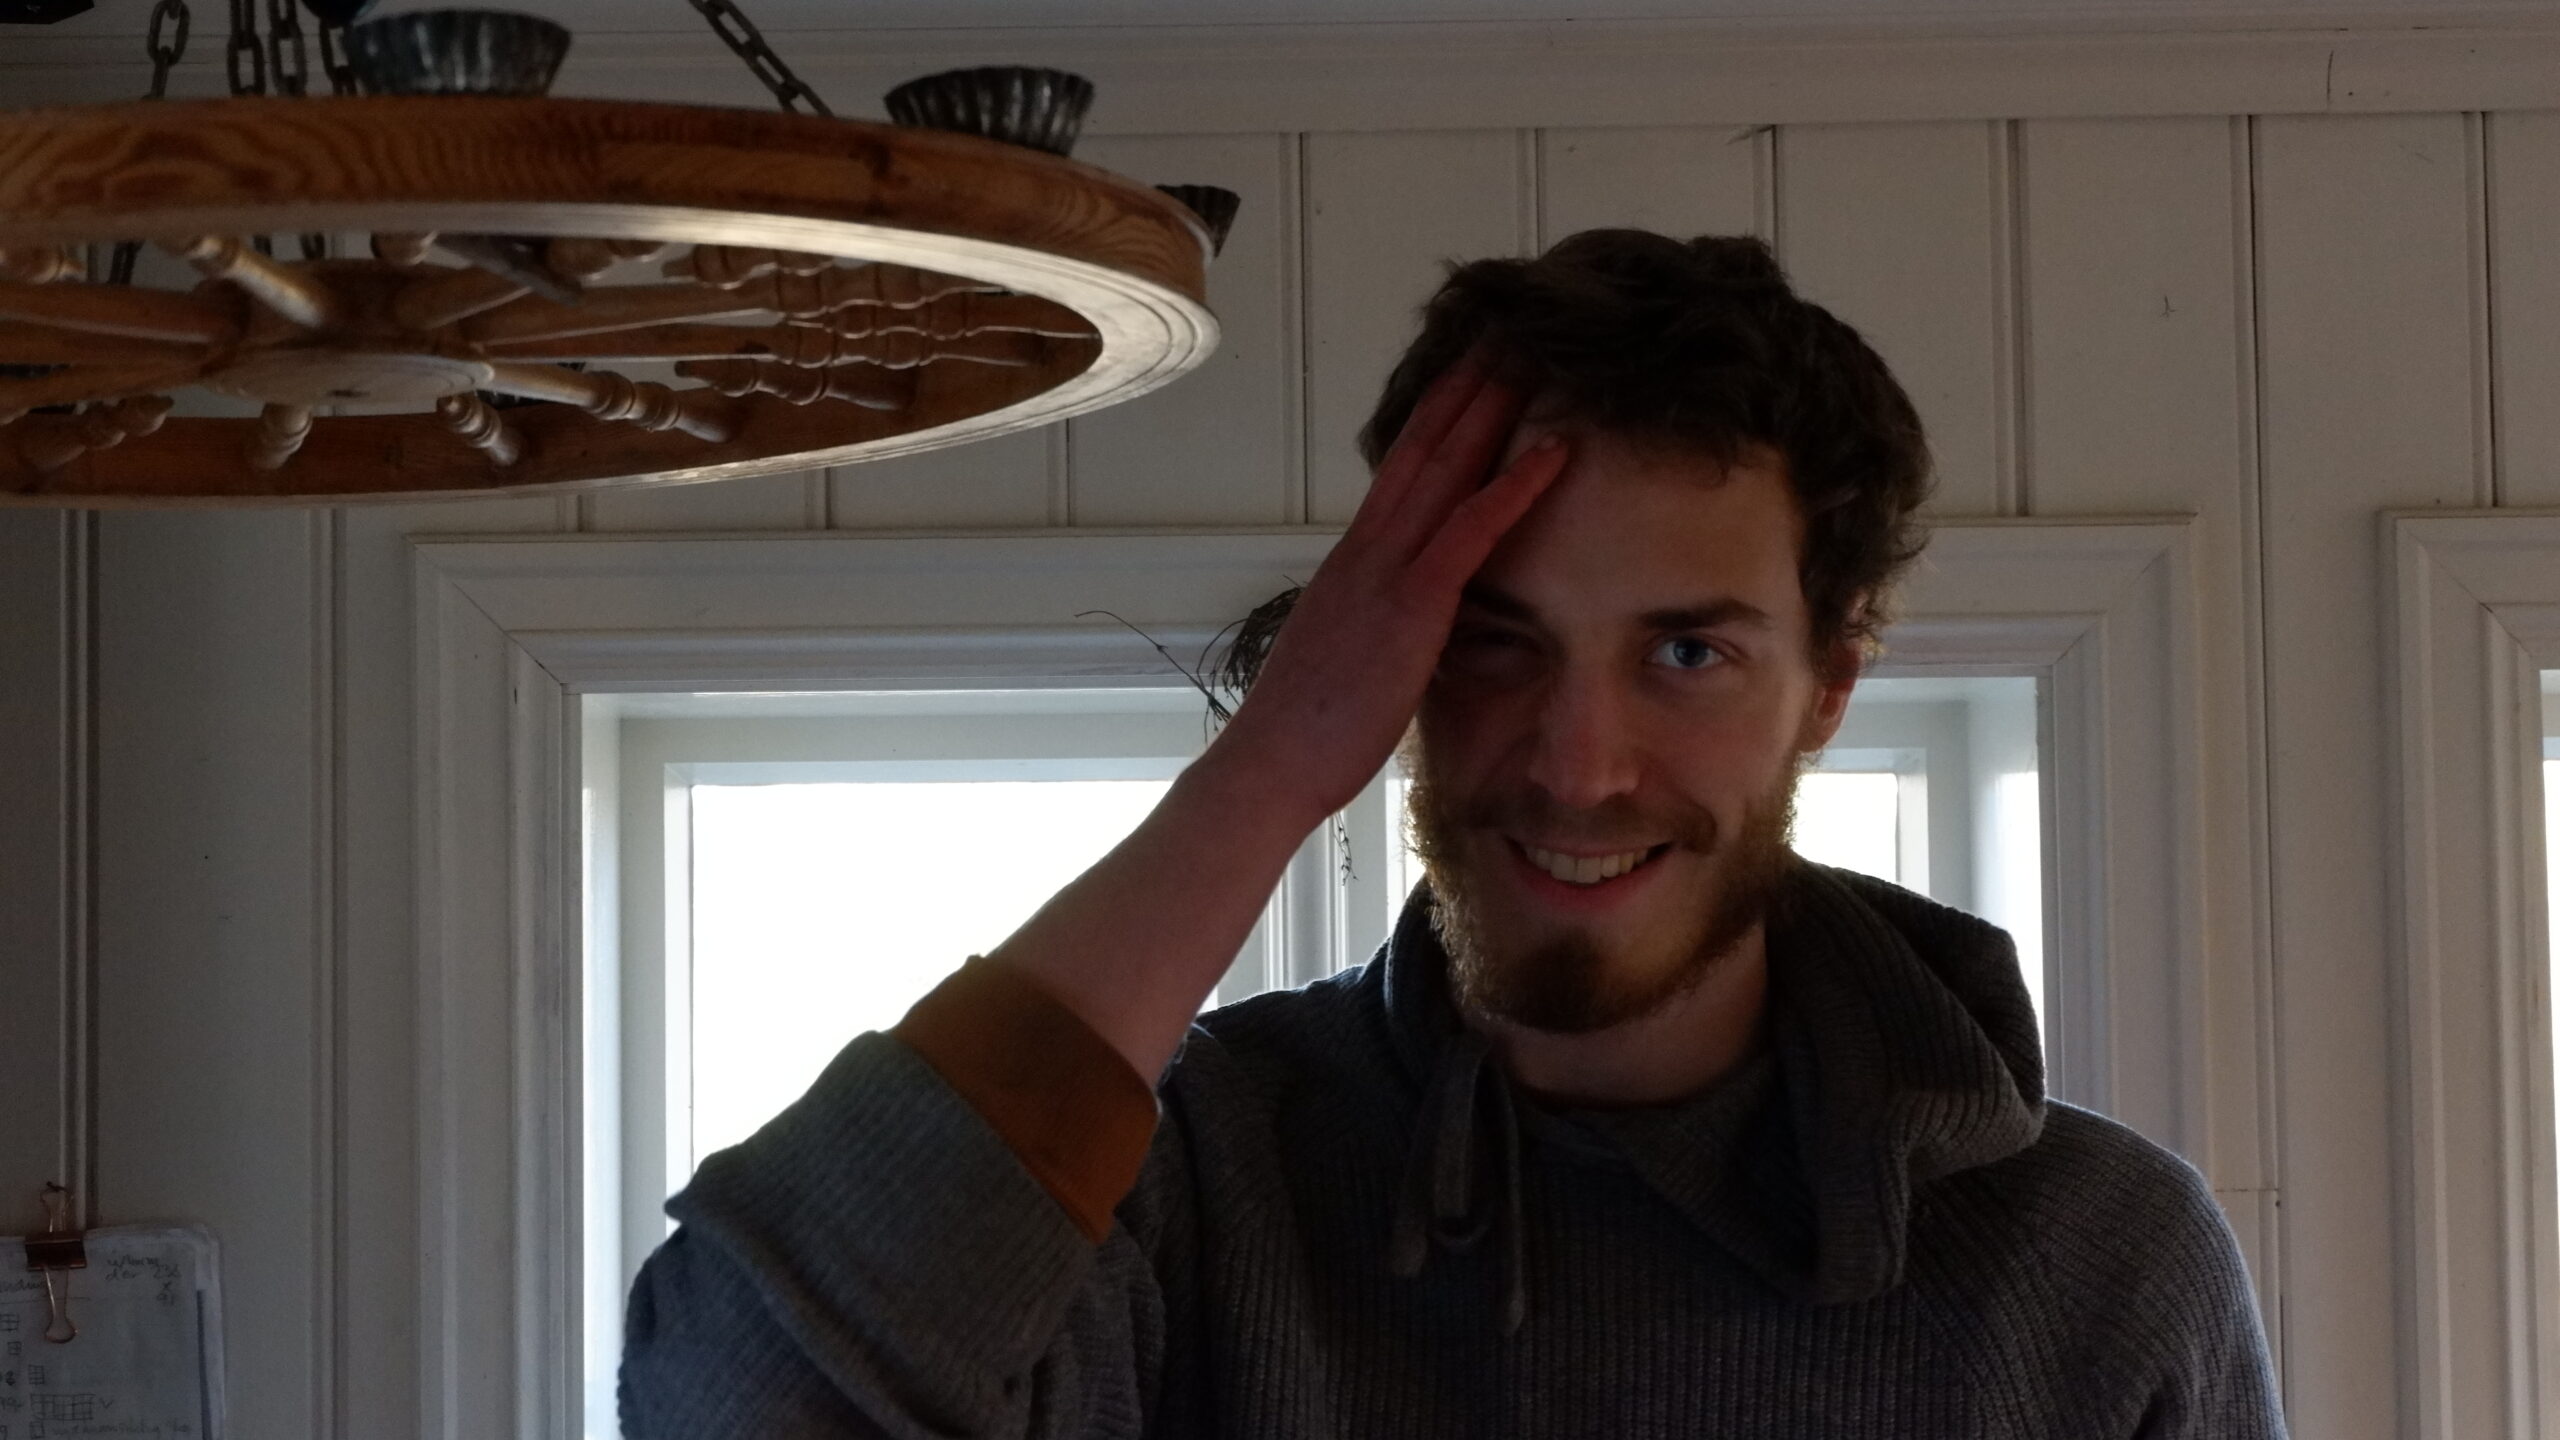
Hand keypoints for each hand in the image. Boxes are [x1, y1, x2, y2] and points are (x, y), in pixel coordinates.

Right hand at [1203, 355, 1569, 826]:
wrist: (1271, 765)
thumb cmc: (1309, 732)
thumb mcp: (1350, 659)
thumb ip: (1383, 625)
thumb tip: (1414, 624)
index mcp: (1353, 562)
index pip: (1402, 471)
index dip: (1439, 417)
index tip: (1472, 374)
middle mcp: (1366, 550)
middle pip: (1424, 447)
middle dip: (1467, 386)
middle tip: (1507, 331)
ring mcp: (1385, 571)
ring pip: (1447, 467)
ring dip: (1494, 407)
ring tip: (1534, 355)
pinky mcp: (1410, 606)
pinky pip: (1471, 532)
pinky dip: (1516, 486)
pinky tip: (1558, 452)